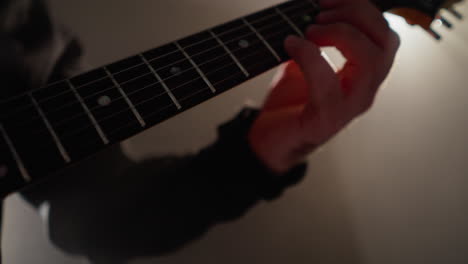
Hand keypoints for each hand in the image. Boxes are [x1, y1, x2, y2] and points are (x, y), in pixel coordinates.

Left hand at [248, 0, 399, 173]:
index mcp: (364, 74)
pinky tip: (291, 45)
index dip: (360, 8)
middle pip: (386, 41)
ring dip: (340, 34)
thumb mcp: (306, 61)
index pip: (384, 33)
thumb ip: (316, 38)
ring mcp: (349, 107)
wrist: (270, 140)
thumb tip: (313, 7)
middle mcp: (364, 90)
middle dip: (355, 15)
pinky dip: (309, 56)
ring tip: (311, 30)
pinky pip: (328, 83)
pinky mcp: (326, 120)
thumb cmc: (291, 102)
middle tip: (320, 13)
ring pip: (370, 61)